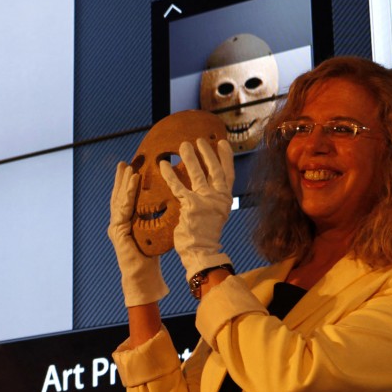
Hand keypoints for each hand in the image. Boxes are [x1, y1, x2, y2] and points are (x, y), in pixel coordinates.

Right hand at [108, 161, 168, 306]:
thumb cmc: (151, 257)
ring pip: (118, 199)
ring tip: (128, 167)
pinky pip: (123, 208)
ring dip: (123, 182)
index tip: (131, 169)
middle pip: (118, 196)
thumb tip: (169, 205)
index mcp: (126, 223)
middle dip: (120, 179)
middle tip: (124, 163)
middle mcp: (118, 223)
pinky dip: (128, 193)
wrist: (143, 277)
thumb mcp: (155, 232)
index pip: (126, 200)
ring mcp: (115, 226)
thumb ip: (155, 219)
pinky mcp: (117, 230)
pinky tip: (132, 182)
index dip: (127, 185)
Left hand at [159, 138, 233, 280]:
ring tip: (182, 145)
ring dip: (190, 158)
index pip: (228, 174)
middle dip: (207, 153)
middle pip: (215, 170)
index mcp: (225, 200)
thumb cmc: (204, 234)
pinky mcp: (191, 205)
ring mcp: (206, 201)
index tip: (222, 142)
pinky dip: (170, 174)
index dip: (226, 157)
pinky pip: (178, 186)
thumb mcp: (213, 213)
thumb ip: (212, 198)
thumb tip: (208, 184)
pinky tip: (163, 164)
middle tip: (200, 140)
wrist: (201, 251)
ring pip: (198, 174)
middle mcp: (219, 198)